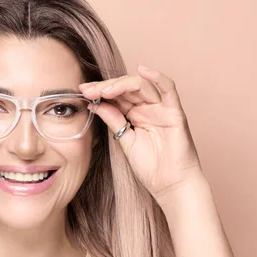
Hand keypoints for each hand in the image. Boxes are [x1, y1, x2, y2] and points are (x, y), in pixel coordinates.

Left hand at [80, 65, 203, 203]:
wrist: (170, 185)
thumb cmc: (150, 167)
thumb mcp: (124, 140)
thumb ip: (113, 120)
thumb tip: (94, 104)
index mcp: (135, 114)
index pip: (116, 96)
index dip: (99, 92)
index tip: (81, 91)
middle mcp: (148, 108)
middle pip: (126, 88)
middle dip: (105, 87)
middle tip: (88, 89)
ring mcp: (161, 108)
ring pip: (142, 86)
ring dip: (121, 84)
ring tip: (104, 89)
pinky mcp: (175, 112)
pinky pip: (168, 89)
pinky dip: (157, 77)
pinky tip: (142, 70)